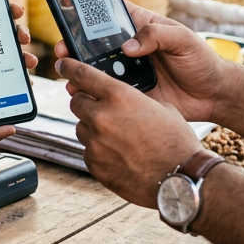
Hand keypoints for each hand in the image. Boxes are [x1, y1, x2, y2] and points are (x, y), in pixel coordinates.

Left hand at [0, 3, 36, 101]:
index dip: (6, 9)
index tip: (15, 10)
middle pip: (8, 34)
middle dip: (20, 33)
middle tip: (22, 38)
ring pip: (12, 55)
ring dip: (24, 56)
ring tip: (28, 62)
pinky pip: (8, 77)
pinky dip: (18, 79)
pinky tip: (25, 82)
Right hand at [53, 2, 231, 122]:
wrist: (214, 95)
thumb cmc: (202, 60)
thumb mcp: (183, 39)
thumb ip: (157, 35)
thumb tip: (128, 47)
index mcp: (140, 27)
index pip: (109, 15)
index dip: (88, 14)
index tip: (70, 16)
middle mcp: (129, 48)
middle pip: (95, 44)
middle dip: (75, 47)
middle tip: (64, 52)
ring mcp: (128, 71)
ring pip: (97, 70)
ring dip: (81, 73)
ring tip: (70, 78)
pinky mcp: (130, 93)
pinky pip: (107, 93)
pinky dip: (94, 94)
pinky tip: (84, 96)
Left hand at [58, 56, 200, 208]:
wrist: (181, 179)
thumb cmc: (176, 141)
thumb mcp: (160, 107)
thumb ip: (130, 99)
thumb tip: (115, 100)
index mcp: (119, 97)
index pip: (82, 75)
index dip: (69, 67)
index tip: (62, 64)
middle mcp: (101, 118)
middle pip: (76, 102)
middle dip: (86, 102)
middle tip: (100, 108)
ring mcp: (95, 143)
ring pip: (81, 127)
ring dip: (93, 127)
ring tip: (117, 136)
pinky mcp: (94, 165)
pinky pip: (88, 150)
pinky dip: (99, 150)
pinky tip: (119, 154)